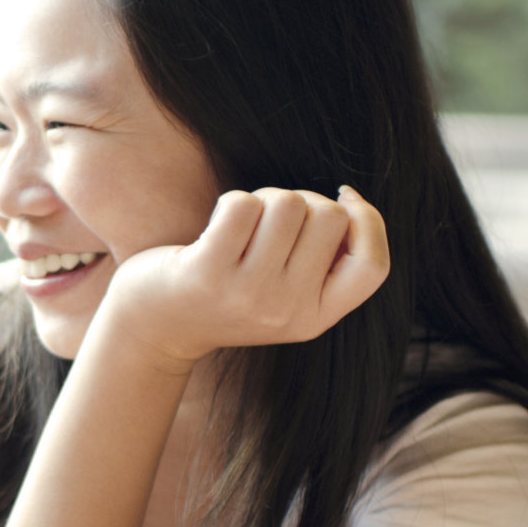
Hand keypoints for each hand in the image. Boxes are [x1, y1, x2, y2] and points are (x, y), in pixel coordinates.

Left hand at [97, 186, 388, 367]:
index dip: (369, 222)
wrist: (154, 327)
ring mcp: (248, 294)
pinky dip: (233, 202)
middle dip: (303, 201)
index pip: (373, 266)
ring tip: (242, 225)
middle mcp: (287, 311)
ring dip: (264, 199)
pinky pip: (242, 205)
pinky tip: (217, 226)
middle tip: (270, 220)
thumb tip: (349, 203)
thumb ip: (321, 264)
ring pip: (289, 204)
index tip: (344, 200)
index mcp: (315, 319)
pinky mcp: (207, 273)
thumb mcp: (283, 297)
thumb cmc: (225, 295)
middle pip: (330, 218)